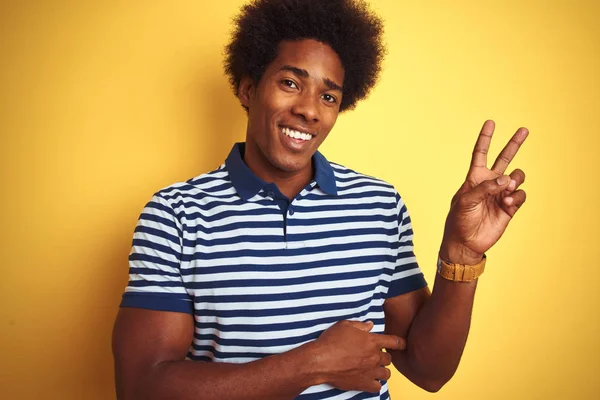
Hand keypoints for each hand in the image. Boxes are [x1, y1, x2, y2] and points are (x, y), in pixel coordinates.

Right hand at [312, 320, 405, 392]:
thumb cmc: (331, 341)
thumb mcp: (345, 325)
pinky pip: (377, 387)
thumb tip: (370, 325)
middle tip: (375, 355)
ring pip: (386, 374)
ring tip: (374, 368)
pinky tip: (369, 380)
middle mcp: (374, 357)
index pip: (394, 342)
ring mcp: (370, 372)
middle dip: (384, 356)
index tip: (402, 344)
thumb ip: (360, 325)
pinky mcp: (363, 384)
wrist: (320, 361)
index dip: (401, 343)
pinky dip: (375, 384)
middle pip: (389, 359)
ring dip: (381, 370)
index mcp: (372, 341)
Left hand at [440, 120, 527, 264]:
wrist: (466, 243)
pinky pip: (520, 194)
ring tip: (505, 191)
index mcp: (475, 178)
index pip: (481, 153)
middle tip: (524, 130)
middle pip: (504, 158)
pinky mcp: (510, 207)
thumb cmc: (459, 220)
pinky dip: (516, 196)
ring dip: (514, 180)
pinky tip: (506, 203)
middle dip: (514, 144)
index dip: (485, 138)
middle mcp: (490, 183)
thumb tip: (506, 179)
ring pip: (517, 177)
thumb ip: (484, 187)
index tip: (490, 122)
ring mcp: (501, 194)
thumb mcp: (465, 201)